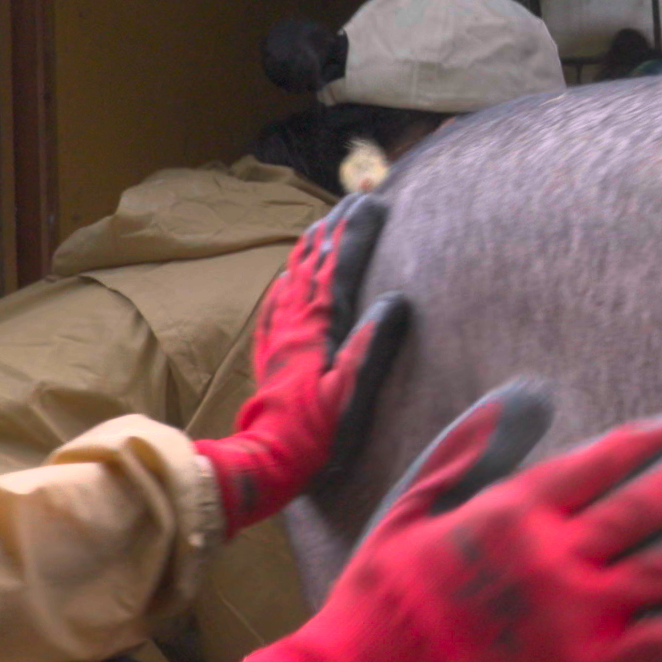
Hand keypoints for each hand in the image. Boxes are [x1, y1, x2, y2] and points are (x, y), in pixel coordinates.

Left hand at [195, 195, 392, 532]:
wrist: (267, 461)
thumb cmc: (314, 433)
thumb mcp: (351, 391)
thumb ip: (371, 343)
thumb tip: (395, 299)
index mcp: (317, 328)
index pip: (339, 267)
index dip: (356, 233)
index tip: (373, 203)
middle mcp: (294, 324)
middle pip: (314, 264)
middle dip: (334, 229)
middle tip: (350, 200)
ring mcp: (279, 337)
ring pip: (294, 280)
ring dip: (309, 249)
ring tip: (321, 225)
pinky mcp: (271, 355)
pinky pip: (276, 307)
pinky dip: (285, 284)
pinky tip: (286, 277)